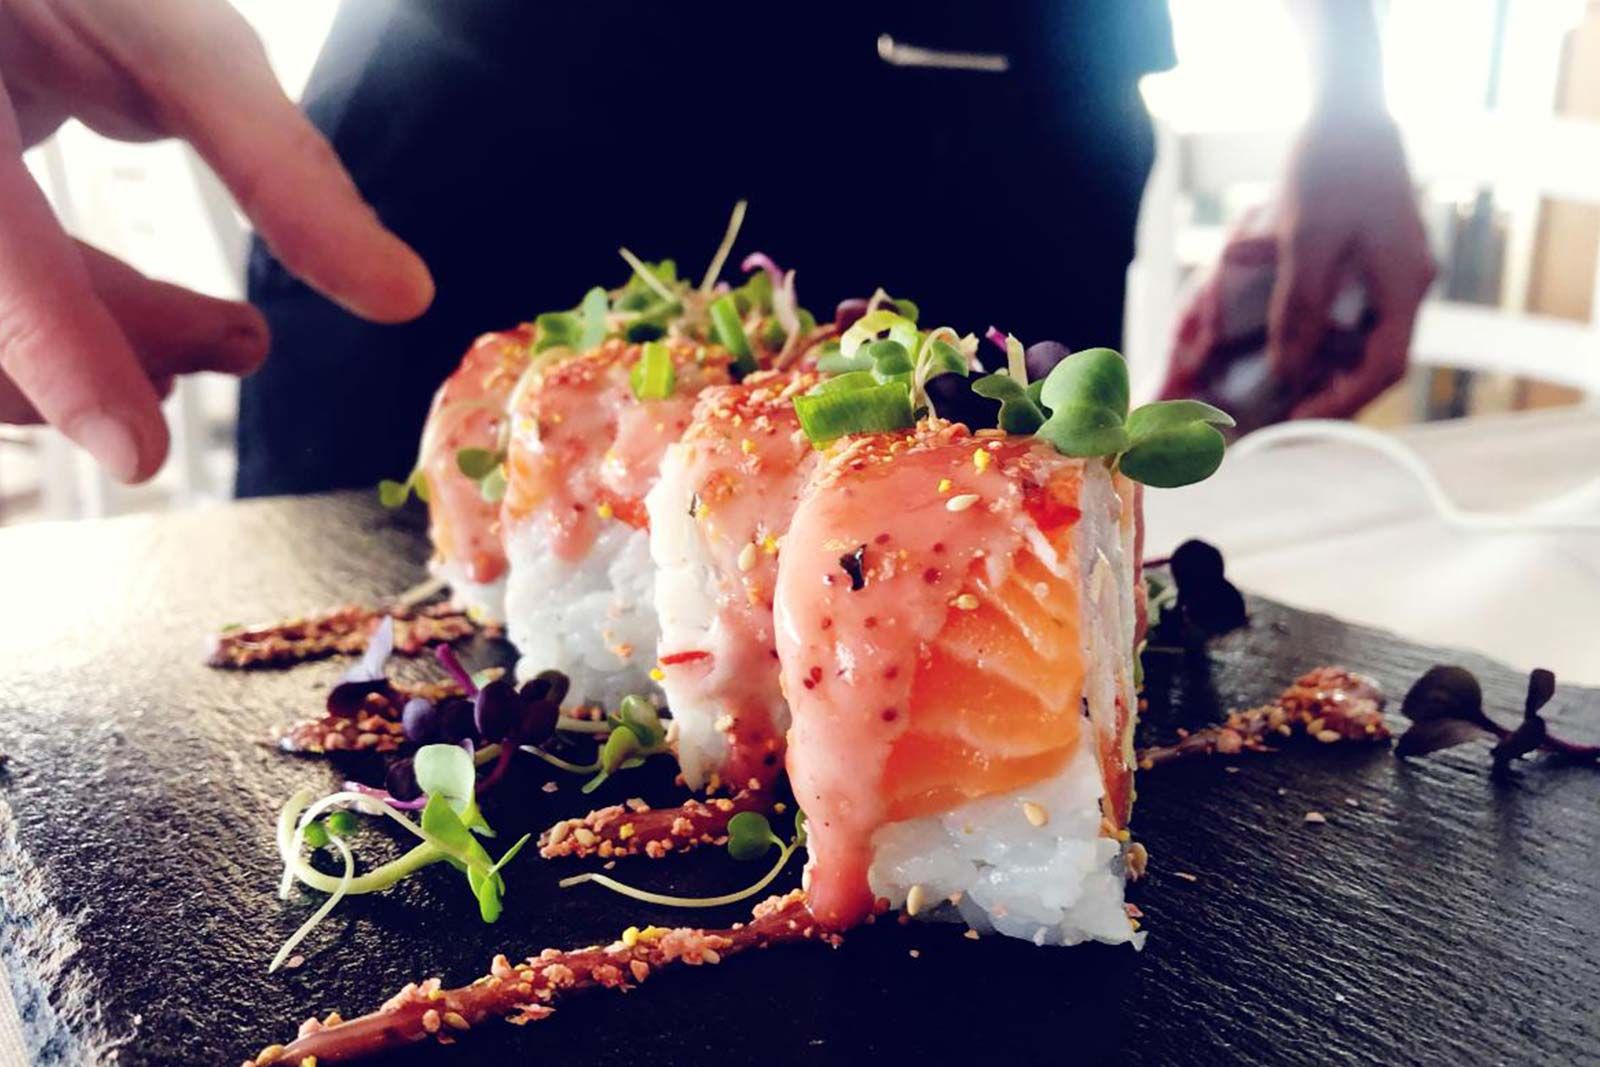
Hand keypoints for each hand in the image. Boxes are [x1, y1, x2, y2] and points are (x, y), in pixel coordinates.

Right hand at [0, 0, 433, 481]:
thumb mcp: (181, 43)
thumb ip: (281, 169)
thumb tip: (402, 296)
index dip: (59, 346)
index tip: (138, 453)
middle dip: (124, 344)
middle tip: (241, 340)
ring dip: (101, 346)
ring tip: (216, 330)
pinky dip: (67, 323)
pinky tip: (138, 311)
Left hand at [1269, 113, 1434, 418]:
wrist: (1349, 110)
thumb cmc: (1329, 168)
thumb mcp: (1306, 240)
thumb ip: (1298, 308)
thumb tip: (1287, 369)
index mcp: (1404, 283)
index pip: (1384, 366)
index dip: (1343, 401)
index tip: (1299, 423)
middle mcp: (1408, 283)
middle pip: (1376, 359)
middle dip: (1331, 393)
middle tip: (1282, 420)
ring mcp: (1395, 272)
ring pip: (1364, 339)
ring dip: (1324, 369)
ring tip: (1277, 396)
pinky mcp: (1374, 261)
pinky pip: (1353, 314)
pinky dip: (1321, 338)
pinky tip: (1285, 350)